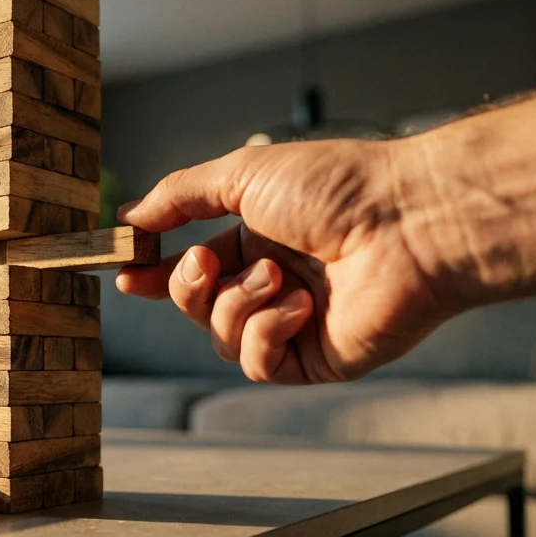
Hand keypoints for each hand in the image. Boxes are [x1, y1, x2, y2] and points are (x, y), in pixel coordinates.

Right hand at [116, 138, 456, 383]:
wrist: (409, 223)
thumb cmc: (339, 187)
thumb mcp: (242, 174)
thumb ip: (180, 195)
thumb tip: (131, 216)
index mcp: (259, 239)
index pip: (193, 266)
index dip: (156, 274)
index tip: (126, 271)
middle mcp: (275, 282)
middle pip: (197, 306)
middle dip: (188, 286)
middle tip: (206, 263)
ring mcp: (295, 324)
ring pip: (222, 336)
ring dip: (238, 304)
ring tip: (281, 277)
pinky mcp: (315, 360)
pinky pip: (257, 362)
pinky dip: (267, 333)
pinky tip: (300, 306)